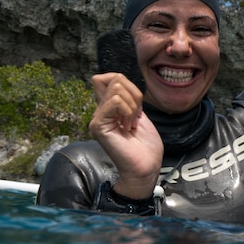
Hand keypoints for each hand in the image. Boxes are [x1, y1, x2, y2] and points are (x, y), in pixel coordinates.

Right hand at [89, 72, 161, 199]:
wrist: (146, 166)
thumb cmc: (145, 145)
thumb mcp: (137, 113)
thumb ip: (126, 97)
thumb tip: (115, 78)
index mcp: (109, 107)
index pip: (107, 78)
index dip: (126, 84)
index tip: (136, 106)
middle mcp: (100, 111)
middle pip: (116, 79)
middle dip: (135, 96)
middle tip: (135, 118)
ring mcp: (97, 118)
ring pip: (117, 88)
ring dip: (132, 106)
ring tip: (131, 124)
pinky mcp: (98, 125)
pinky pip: (116, 101)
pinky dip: (128, 111)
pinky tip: (128, 127)